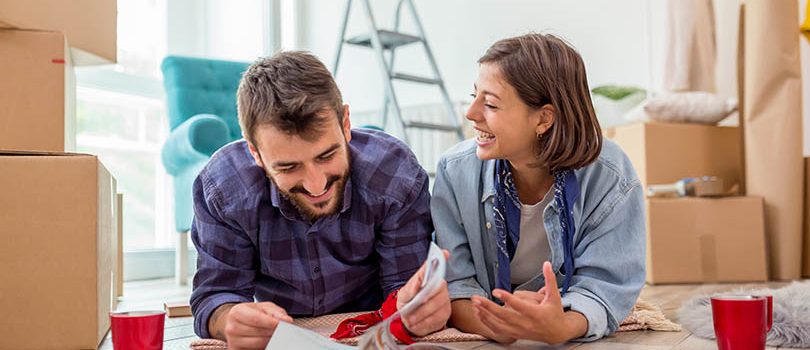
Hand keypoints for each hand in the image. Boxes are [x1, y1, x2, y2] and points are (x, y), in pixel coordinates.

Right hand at [212, 302, 293, 349]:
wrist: (237, 322)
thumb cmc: (252, 313)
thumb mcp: (264, 307)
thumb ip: (276, 313)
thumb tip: (287, 320)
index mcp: (236, 312)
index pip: (256, 319)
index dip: (272, 322)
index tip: (284, 324)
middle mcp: (231, 328)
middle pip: (258, 332)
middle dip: (273, 331)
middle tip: (281, 329)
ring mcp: (232, 341)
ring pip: (258, 343)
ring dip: (270, 340)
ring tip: (272, 334)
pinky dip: (264, 346)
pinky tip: (266, 340)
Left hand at [396, 249, 451, 336]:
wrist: (410, 321)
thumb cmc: (407, 304)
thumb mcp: (403, 296)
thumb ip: (410, 289)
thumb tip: (418, 282)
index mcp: (427, 278)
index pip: (434, 267)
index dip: (440, 260)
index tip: (444, 253)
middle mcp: (439, 286)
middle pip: (435, 290)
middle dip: (420, 303)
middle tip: (408, 312)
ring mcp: (444, 299)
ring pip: (436, 305)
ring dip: (420, 315)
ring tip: (410, 320)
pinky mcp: (446, 313)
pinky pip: (437, 318)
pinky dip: (424, 323)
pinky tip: (417, 324)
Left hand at [470, 261, 586, 344]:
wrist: (557, 333)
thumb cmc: (555, 313)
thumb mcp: (554, 296)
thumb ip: (550, 279)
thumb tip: (546, 264)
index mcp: (535, 313)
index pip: (519, 305)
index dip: (506, 298)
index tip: (495, 291)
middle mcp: (526, 323)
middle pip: (504, 316)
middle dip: (489, 307)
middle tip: (477, 299)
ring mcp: (519, 330)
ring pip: (499, 324)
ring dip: (485, 315)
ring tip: (475, 305)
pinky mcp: (515, 334)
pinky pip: (498, 330)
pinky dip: (488, 323)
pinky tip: (480, 315)